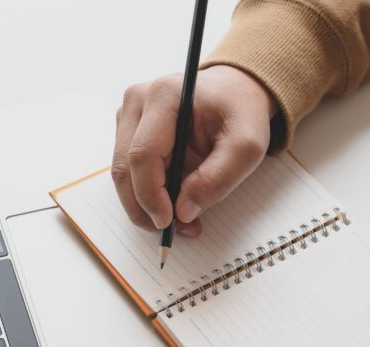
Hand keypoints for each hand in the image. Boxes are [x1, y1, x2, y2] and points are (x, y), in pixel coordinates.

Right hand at [112, 65, 275, 236]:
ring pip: (123, 173)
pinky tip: (172, 204)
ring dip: (144, 206)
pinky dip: (146, 195)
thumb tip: (183, 213)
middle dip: (144, 208)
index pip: (143, 154)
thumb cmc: (240, 113)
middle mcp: (137, 101)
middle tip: (173, 231)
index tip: (168, 222)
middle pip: (125, 167)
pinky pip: (129, 172)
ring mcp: (128, 114)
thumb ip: (217, 179)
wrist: (234, 92)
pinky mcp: (128, 130)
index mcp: (164, 95)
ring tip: (180, 222)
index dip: (150, 194)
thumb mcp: (246, 146)